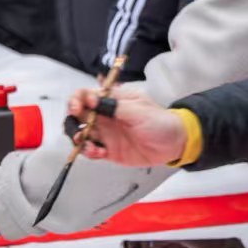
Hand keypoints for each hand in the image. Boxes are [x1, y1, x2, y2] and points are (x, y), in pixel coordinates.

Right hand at [67, 86, 185, 165]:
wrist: (174, 144)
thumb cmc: (160, 122)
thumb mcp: (138, 111)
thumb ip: (114, 106)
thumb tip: (91, 99)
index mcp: (112, 100)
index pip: (86, 95)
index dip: (78, 99)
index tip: (80, 107)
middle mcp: (105, 116)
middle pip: (77, 114)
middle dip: (72, 120)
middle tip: (80, 129)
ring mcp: (105, 133)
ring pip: (81, 133)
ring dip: (78, 138)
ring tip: (87, 144)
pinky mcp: (108, 150)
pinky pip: (91, 150)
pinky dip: (89, 152)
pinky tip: (99, 153)